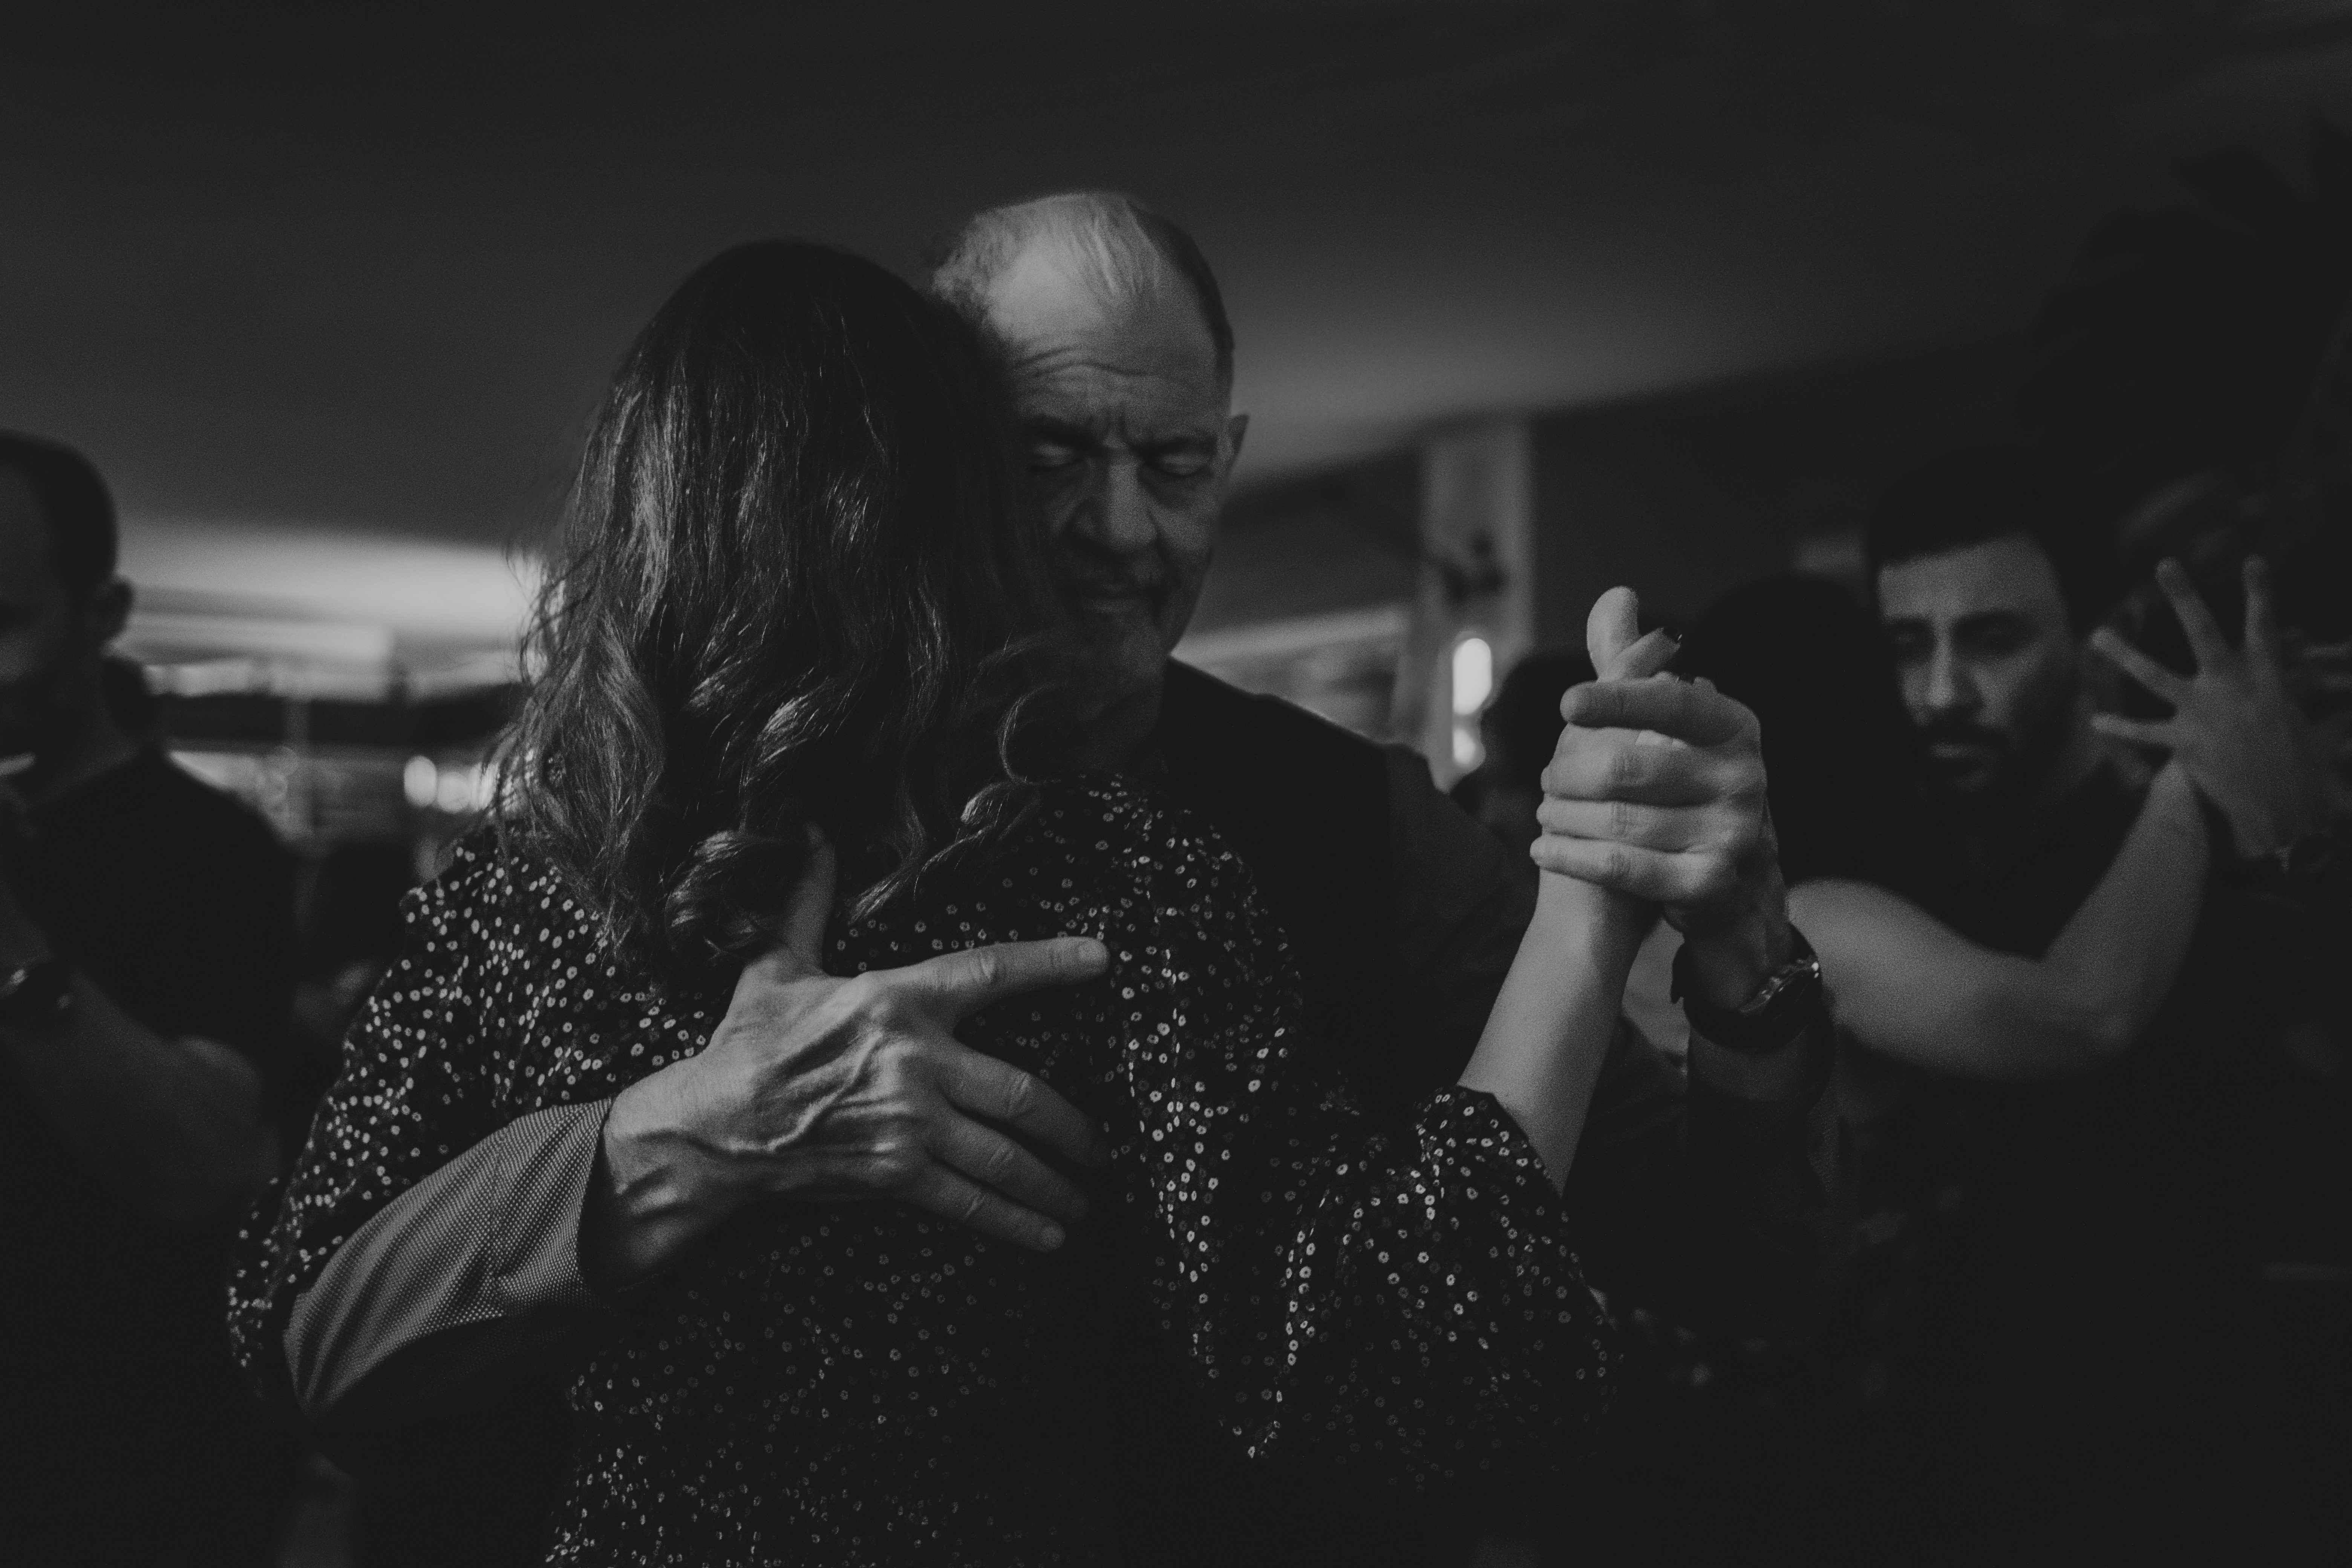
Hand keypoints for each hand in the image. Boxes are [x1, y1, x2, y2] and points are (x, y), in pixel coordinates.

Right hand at [587, 834, 1113, 1286]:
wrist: (714, 1124)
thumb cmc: (750, 1042)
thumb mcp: (776, 964)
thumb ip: (808, 901)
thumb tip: (813, 834)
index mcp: (897, 1001)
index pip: (991, 972)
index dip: (1052, 962)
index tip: (1104, 959)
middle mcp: (916, 1061)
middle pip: (1022, 1093)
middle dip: (1075, 1127)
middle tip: (1106, 1148)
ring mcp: (909, 1122)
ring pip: (1005, 1154)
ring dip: (1053, 1182)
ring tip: (1087, 1199)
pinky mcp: (895, 1173)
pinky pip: (968, 1200)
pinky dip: (1013, 1222)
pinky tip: (1049, 1236)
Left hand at [1532, 596, 1791, 1008]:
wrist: (1727, 882)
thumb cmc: (1685, 787)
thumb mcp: (1668, 724)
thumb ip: (1634, 665)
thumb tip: (1615, 595)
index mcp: (1734, 726)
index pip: (1671, 702)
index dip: (1617, 701)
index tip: (1567, 704)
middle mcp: (1745, 776)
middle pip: (1627, 767)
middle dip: (1570, 773)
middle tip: (1548, 780)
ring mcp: (1734, 832)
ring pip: (1618, 819)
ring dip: (1565, 816)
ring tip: (1545, 813)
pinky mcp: (1710, 883)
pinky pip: (1623, 867)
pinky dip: (1572, 856)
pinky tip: (1541, 848)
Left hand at [2091, 558, 2331, 855]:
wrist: (2283, 811)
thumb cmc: (2305, 769)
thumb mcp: (2320, 730)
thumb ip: (2331, 710)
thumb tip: (2348, 705)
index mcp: (2267, 679)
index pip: (2264, 627)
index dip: (2260, 593)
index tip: (2253, 561)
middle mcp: (2231, 688)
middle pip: (2203, 633)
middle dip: (2185, 597)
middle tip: (2165, 564)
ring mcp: (2203, 714)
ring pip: (2156, 676)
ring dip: (2125, 656)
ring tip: (2098, 634)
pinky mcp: (2184, 743)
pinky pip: (2145, 732)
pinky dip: (2120, 728)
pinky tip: (2094, 722)